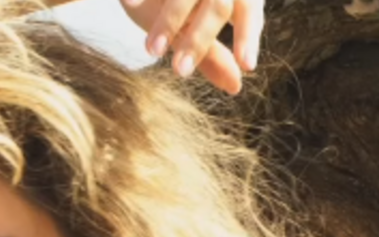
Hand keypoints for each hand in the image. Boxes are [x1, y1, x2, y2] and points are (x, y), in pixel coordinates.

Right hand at [118, 0, 264, 94]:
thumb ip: (214, 56)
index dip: (248, 36)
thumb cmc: (177, 4)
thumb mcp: (196, 27)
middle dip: (198, 40)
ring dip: (167, 23)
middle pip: (216, 6)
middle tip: (180, 72)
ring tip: (151, 50)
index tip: (247, 65)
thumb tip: (235, 87)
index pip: (248, 11)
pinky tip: (130, 2)